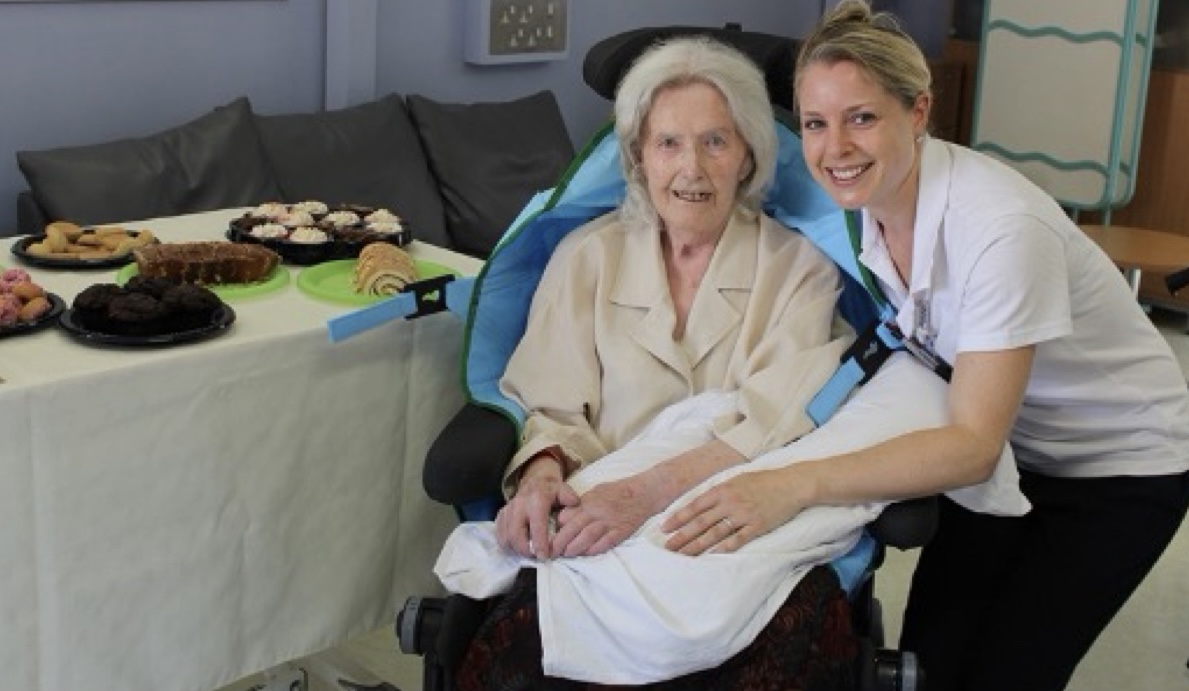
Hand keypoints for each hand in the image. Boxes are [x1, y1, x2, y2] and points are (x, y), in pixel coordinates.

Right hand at [495, 456, 578, 559]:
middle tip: (535, 558)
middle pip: (515, 534)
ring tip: (528, 553)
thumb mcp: (564, 490)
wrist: (535, 482)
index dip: (540, 544)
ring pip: (505, 537)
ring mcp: (508, 510)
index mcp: (536, 500)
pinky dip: (507, 544)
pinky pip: (499, 534)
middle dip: (525, 551)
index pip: (536, 526)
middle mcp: (519, 505)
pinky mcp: (501, 515)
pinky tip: (518, 547)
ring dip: (516, 549)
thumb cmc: (552, 491)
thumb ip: (569, 497)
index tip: (545, 557)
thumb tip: (574, 503)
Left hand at [551, 476, 656, 556]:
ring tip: (566, 555)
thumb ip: (581, 505)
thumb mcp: (596, 492)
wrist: (644, 492)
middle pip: (573, 528)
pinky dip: (595, 549)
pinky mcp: (621, 530)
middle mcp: (597, 511)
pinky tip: (587, 554)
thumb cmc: (619, 492)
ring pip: (587, 536)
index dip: (556, 528)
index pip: (566, 515)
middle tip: (551, 553)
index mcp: (588, 501)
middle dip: (559, 542)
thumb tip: (564, 518)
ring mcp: (610, 521)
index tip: (549, 537)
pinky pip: (606, 542)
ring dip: (575, 547)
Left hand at [661, 468, 810, 555]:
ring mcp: (743, 514)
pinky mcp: (757, 525)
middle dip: (681, 536)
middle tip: (667, 548)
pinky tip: (712, 555)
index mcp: (722, 489)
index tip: (664, 528)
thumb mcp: (736, 480)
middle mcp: (729, 502)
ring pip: (715, 533)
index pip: (694, 506)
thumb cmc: (762, 481)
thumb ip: (718, 492)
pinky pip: (738, 539)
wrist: (791, 484)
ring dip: (697, 546)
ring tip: (683, 556)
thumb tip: (699, 503)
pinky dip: (724, 547)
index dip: (678, 518)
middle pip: (700, 522)